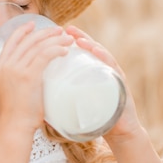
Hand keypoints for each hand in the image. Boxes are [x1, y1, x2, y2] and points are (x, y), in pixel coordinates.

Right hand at [0, 21, 71, 132]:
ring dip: (55, 39)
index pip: (12, 40)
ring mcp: (17, 69)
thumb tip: (36, 69)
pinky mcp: (29, 76)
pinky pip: (45, 55)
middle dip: (46, 32)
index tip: (35, 24)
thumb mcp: (13, 88)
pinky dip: (56, 50)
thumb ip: (20, 76)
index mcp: (0, 66)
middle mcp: (7, 64)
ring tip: (68, 39)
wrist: (16, 124)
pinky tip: (65, 51)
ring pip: (38, 45)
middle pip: (28, 40)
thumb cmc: (19, 111)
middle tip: (59, 30)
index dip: (24, 30)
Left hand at [64, 25, 142, 143]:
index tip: (55, 34)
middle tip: (67, 29)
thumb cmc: (97, 120)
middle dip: (79, 38)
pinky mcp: (121, 83)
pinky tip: (97, 52)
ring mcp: (113, 76)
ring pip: (102, 56)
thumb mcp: (79, 107)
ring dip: (91, 46)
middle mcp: (103, 71)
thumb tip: (40, 105)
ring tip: (80, 39)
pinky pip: (113, 68)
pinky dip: (105, 58)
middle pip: (91, 50)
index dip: (68, 44)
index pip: (80, 55)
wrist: (120, 133)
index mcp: (92, 75)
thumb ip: (64, 103)